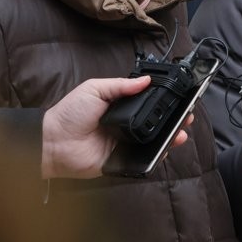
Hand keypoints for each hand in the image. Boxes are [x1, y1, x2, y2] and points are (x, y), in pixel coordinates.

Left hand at [41, 76, 188, 178]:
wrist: (54, 141)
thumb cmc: (69, 113)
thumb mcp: (94, 90)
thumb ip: (120, 85)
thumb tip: (145, 80)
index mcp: (118, 106)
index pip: (146, 103)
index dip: (162, 101)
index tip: (178, 98)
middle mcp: (124, 125)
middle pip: (154, 122)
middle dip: (172, 120)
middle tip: (186, 116)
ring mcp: (124, 143)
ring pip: (152, 141)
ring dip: (168, 137)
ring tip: (181, 132)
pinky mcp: (122, 160)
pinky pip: (142, 158)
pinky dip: (155, 155)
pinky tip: (166, 148)